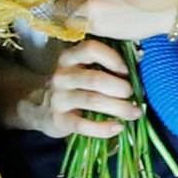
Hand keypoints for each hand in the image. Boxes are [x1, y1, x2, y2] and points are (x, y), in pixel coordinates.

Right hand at [13, 38, 139, 140]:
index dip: (112, 58)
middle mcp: (61, 76)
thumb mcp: (80, 70)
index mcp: (69, 58)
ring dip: (118, 107)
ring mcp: (59, 98)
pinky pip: (83, 125)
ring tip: (135, 113)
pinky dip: (103, 128)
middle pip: (95, 79)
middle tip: (133, 95)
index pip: (90, 49)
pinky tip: (118, 128)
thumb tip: (138, 67)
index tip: (127, 70)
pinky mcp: (59, 120)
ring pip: (92, 100)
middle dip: (120, 88)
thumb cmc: (72, 87)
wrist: (39, 109)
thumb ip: (101, 66)